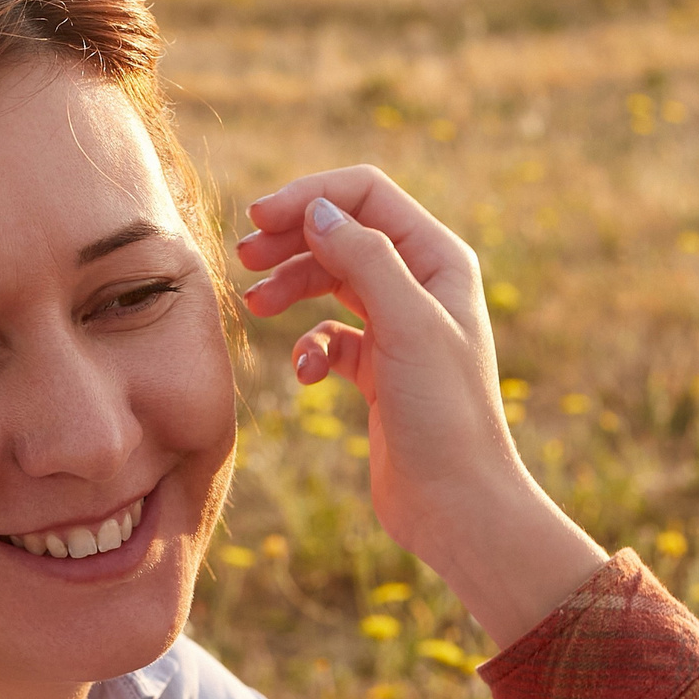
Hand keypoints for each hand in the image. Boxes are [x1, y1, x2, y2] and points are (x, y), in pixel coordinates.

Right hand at [237, 166, 607, 647]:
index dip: (310, 196)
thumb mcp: (405, 325)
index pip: (366, 196)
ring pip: (330, 282)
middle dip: (292, 239)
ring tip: (254, 307)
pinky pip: (330, 338)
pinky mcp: (377, 371)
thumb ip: (363, 259)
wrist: (456, 503)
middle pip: (342, 233)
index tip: (258, 218)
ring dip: (289, 287)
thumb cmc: (444, 415)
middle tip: (242, 258)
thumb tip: (316, 211)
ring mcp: (398, 327)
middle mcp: (420, 285)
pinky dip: (309, 347)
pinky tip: (305, 375)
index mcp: (438, 260)